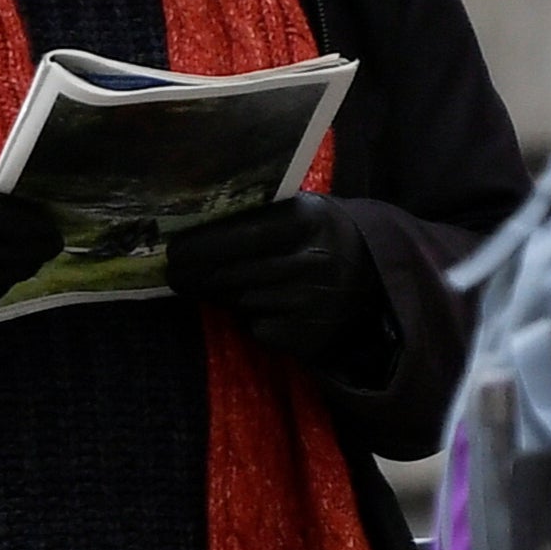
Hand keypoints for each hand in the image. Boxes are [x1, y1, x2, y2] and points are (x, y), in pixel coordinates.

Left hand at [162, 195, 386, 370]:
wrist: (377, 283)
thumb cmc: (323, 240)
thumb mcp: (304, 213)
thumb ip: (260, 215)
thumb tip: (192, 222)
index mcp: (309, 221)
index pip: (243, 235)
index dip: (203, 245)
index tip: (173, 250)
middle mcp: (312, 262)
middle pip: (233, 273)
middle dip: (195, 275)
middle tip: (173, 273)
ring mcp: (310, 302)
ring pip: (240, 301)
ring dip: (221, 296)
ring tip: (216, 286)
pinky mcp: (306, 336)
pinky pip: (257, 327)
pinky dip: (251, 319)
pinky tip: (265, 306)